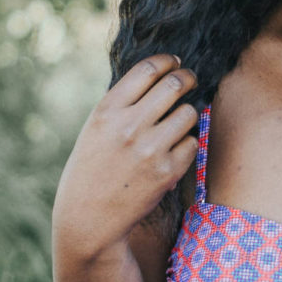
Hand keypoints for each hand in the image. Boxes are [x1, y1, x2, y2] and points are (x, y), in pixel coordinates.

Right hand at [51, 55, 199, 265]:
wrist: (88, 219)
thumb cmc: (91, 170)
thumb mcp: (95, 129)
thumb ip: (123, 104)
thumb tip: (162, 75)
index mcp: (106, 111)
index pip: (148, 69)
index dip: (167, 61)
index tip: (175, 63)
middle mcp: (129, 126)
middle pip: (175, 84)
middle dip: (187, 78)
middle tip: (190, 80)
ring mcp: (150, 150)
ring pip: (189, 113)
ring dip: (188, 114)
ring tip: (177, 123)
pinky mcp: (167, 172)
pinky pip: (193, 143)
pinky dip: (187, 144)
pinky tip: (172, 151)